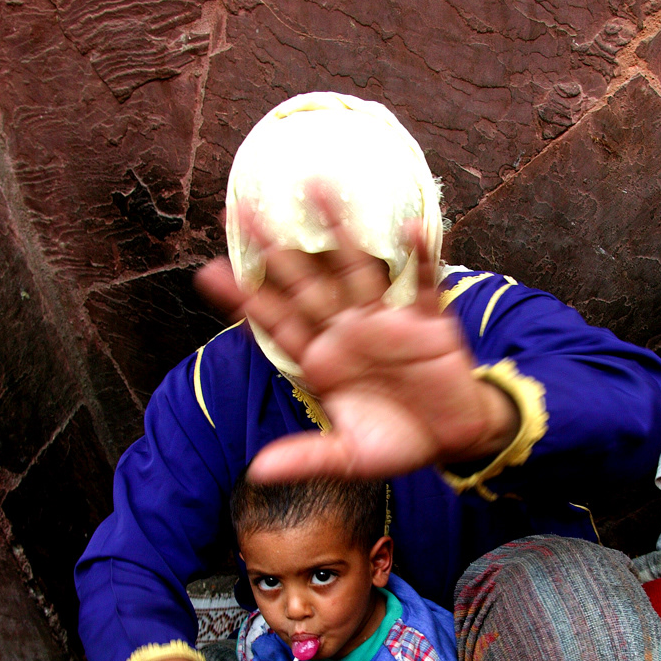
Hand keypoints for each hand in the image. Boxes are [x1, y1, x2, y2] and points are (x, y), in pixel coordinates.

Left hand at [196, 183, 518, 482]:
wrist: (453, 441)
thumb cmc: (396, 444)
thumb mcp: (349, 457)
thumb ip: (307, 457)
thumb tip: (257, 471)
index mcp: (323, 362)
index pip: (276, 324)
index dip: (244, 299)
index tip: (207, 272)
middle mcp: (348, 333)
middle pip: (308, 285)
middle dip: (280, 252)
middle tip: (249, 212)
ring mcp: (386, 323)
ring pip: (358, 269)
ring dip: (341, 233)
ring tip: (320, 188)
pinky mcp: (427, 323)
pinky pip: (424, 284)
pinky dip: (420, 257)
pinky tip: (413, 226)